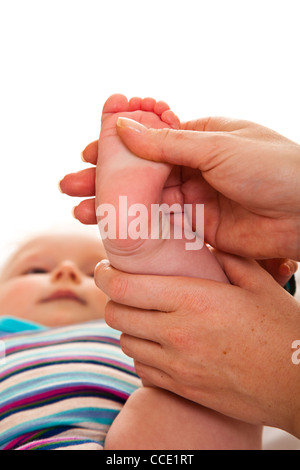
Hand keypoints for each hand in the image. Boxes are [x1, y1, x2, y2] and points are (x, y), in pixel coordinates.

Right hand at [60, 118, 299, 260]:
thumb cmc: (273, 167)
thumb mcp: (216, 146)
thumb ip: (167, 143)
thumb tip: (123, 127)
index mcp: (199, 140)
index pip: (147, 141)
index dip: (115, 148)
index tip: (86, 154)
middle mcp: (193, 169)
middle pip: (139, 174)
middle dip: (104, 180)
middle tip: (70, 187)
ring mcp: (194, 200)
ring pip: (144, 202)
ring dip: (112, 206)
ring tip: (80, 211)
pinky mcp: (198, 228)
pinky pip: (160, 227)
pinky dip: (136, 229)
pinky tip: (110, 230)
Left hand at [94, 254, 299, 436]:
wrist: (296, 384)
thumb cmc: (281, 330)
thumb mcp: (257, 283)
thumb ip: (226, 258)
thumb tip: (203, 245)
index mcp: (193, 300)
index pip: (125, 286)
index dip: (106, 275)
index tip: (106, 269)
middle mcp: (176, 333)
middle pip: (116, 314)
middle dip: (112, 299)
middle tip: (123, 290)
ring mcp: (176, 364)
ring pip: (125, 342)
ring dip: (127, 326)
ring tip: (142, 316)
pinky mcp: (180, 387)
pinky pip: (140, 368)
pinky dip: (140, 352)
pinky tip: (157, 344)